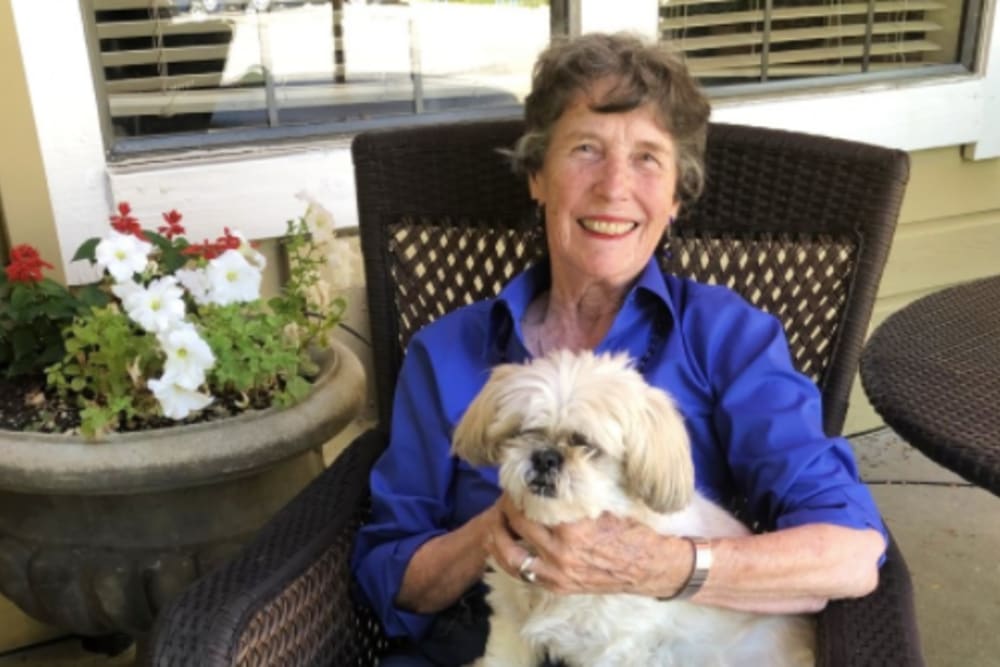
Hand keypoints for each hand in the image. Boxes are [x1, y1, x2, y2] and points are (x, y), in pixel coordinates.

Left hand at [484, 494, 692, 596]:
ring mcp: (557, 573)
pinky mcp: (558, 586)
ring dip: (497, 535)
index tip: (516, 480)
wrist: (650, 567)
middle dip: (507, 507)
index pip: (533, 504)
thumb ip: (576, 494)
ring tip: (495, 520)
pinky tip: (502, 545)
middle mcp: (561, 553)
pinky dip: (507, 558)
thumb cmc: (631, 531)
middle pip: (518, 525)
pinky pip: (521, 573)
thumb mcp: (606, 504)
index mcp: (573, 528)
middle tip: (506, 496)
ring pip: (511, 554)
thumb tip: (553, 471)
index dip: (520, 490)